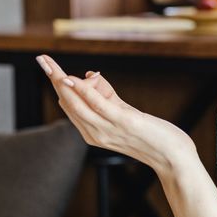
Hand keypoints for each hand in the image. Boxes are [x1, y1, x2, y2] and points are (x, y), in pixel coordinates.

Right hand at [35, 54, 196, 173]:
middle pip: (68, 102)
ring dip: (61, 81)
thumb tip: (91, 75)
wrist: (174, 158)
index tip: (47, 65)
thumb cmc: (152, 137)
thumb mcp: (125, 114)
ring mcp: (107, 129)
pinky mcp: (122, 122)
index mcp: (93, 133)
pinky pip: (97, 105)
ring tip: (49, 64)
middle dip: (53, 79)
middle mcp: (95, 133)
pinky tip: (73, 79)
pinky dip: (83, 91)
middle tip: (42, 58)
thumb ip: (108, 97)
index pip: (69, 105)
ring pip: (77, 103)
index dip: (58, 84)